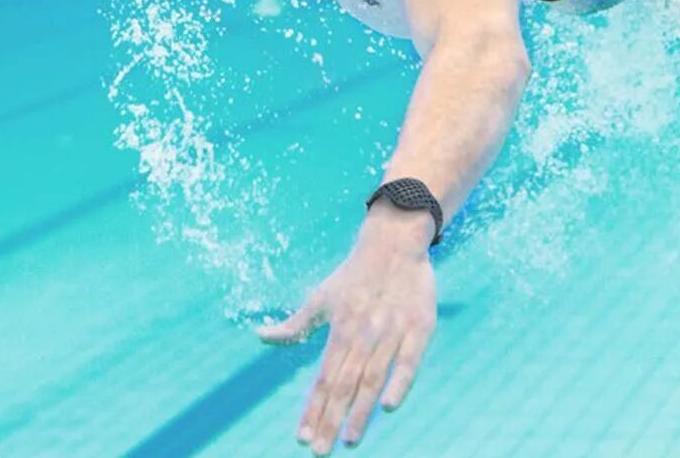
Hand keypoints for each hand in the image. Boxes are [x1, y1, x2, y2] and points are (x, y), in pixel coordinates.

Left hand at [256, 210, 437, 454]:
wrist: (394, 243)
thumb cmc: (354, 275)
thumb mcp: (320, 298)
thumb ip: (294, 325)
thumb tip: (260, 336)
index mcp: (339, 329)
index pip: (323, 377)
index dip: (312, 408)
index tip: (302, 437)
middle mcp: (362, 333)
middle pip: (344, 384)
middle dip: (330, 419)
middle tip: (320, 451)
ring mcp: (391, 331)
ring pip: (372, 377)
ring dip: (360, 410)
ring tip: (348, 439)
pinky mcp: (419, 327)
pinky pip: (409, 360)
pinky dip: (400, 382)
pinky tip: (389, 405)